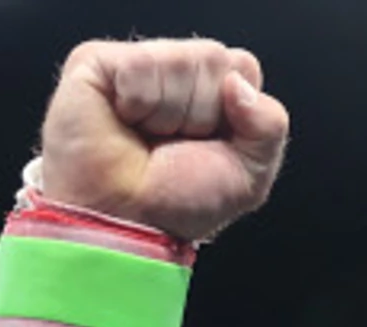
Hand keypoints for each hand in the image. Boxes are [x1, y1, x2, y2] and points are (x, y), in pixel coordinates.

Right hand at [36, 40, 286, 245]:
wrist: (126, 227)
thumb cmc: (175, 208)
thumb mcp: (250, 176)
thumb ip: (270, 125)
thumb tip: (238, 84)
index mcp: (209, 91)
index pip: (242, 67)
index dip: (234, 111)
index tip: (208, 145)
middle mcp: (173, 72)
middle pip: (213, 58)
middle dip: (202, 113)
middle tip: (171, 147)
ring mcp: (135, 65)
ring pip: (179, 61)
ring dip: (169, 114)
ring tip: (146, 139)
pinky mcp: (96, 63)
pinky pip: (140, 65)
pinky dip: (138, 103)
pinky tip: (123, 123)